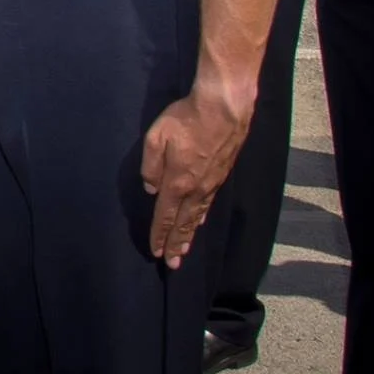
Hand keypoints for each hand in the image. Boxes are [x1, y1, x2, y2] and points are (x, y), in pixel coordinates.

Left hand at [140, 84, 252, 267]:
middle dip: (177, 244)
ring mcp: (211, 184)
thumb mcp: (154, 138)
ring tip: (185, 250)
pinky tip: (200, 222)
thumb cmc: (185, 120)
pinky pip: (208, 204)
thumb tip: (151, 190)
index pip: (165, 215)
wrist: (223, 109)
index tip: (157, 252)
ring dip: (189, 234)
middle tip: (173, 264)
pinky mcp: (221, 175)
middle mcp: (195, 189)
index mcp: (176, 182)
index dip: (160, 235)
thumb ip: (150, 166)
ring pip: (198, 216)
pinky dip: (202, 217)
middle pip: (183, 223)